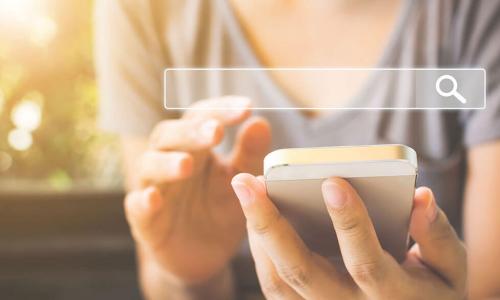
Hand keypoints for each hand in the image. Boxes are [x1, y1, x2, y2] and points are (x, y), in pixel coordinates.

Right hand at [124, 97, 271, 284]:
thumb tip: (261, 122)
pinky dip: (143, 201)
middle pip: (170, 135)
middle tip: (216, 131)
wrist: (207, 255)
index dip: (220, 109)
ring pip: (149, 165)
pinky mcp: (145, 220)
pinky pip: (136, 206)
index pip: (201, 117)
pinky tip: (154, 198)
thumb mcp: (242, 182)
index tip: (246, 107)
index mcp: (195, 146)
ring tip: (187, 165)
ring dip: (167, 163)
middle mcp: (169, 160)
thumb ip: (250, 154)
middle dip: (192, 131)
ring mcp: (154, 188)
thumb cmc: (222, 208)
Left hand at [231, 174, 466, 299]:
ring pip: (279, 280)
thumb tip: (420, 198)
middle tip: (247, 181)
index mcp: (392, 296)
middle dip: (270, 224)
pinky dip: (260, 250)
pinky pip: (274, 285)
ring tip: (246, 190)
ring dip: (257, 234)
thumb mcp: (449, 269)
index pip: (366, 262)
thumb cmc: (430, 290)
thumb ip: (437, 236)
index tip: (333, 181)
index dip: (350, 223)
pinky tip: (255, 215)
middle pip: (301, 271)